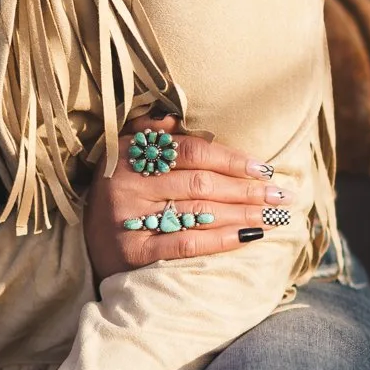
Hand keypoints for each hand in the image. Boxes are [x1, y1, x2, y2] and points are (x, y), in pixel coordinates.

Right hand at [83, 113, 285, 287]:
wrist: (89, 249)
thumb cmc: (120, 198)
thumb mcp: (125, 158)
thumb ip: (148, 133)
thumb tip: (173, 117)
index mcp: (129, 154)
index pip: (191, 151)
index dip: (231, 158)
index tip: (264, 168)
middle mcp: (126, 183)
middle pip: (200, 182)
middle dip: (246, 189)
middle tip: (280, 196)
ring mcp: (128, 219)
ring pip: (198, 211)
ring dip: (242, 214)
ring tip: (273, 216)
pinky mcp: (133, 252)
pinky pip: (186, 243)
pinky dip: (221, 240)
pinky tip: (248, 237)